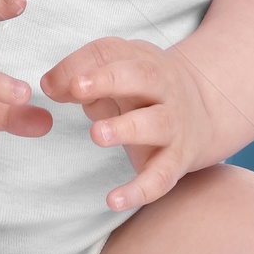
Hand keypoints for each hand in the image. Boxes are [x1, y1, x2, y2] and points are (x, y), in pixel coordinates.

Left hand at [39, 37, 220, 211]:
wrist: (204, 115)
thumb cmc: (143, 93)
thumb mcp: (116, 76)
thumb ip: (82, 78)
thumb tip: (49, 86)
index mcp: (142, 61)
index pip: (112, 53)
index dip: (83, 65)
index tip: (54, 83)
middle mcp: (163, 89)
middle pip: (143, 77)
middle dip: (109, 81)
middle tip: (78, 89)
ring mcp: (174, 124)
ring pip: (157, 123)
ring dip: (127, 127)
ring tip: (97, 134)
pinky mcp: (177, 160)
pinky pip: (162, 176)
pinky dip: (141, 190)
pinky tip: (114, 200)